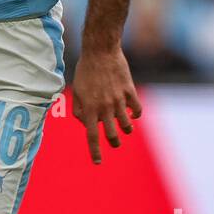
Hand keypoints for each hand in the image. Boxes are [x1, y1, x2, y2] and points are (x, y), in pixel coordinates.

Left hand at [72, 46, 140, 164]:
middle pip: (113, 134)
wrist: (100, 51)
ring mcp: (118, 99)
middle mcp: (104, 106)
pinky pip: (137, 109)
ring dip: (127, 130)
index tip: (98, 162)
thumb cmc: (85, 71)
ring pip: (127, 125)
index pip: (92, 135)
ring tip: (126, 129)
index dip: (95, 151)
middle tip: (115, 143)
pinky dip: (136, 114)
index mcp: (89, 108)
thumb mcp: (76, 91)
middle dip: (114, 143)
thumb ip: (79, 110)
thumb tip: (87, 124)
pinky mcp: (129, 91)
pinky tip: (133, 113)